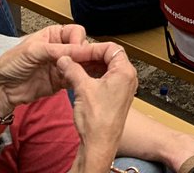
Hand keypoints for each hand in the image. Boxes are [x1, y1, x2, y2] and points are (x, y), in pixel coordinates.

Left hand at [0, 26, 85, 115]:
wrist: (1, 89)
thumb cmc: (12, 63)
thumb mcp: (33, 51)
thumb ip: (56, 50)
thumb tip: (80, 49)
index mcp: (54, 34)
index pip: (75, 32)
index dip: (78, 41)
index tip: (76, 51)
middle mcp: (60, 48)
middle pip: (82, 47)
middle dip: (86, 54)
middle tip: (85, 65)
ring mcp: (62, 65)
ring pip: (81, 63)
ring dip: (87, 67)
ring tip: (90, 74)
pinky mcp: (61, 81)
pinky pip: (75, 78)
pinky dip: (81, 79)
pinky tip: (85, 82)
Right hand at [56, 43, 136, 172]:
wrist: (99, 145)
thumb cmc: (98, 121)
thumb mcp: (82, 88)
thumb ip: (72, 69)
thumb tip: (65, 59)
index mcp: (125, 71)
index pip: (110, 48)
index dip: (92, 48)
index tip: (78, 51)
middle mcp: (128, 78)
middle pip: (109, 57)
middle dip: (90, 57)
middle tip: (74, 58)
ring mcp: (123, 88)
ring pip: (106, 68)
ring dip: (90, 67)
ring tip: (74, 68)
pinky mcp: (117, 97)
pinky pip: (106, 79)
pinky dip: (93, 76)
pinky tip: (80, 79)